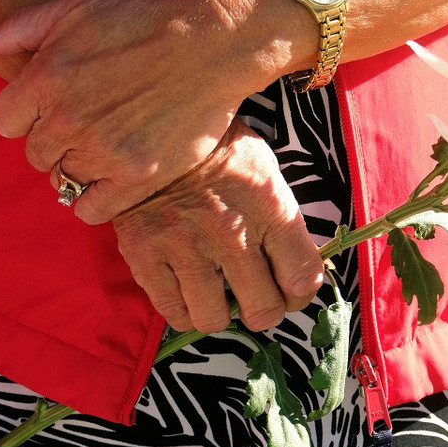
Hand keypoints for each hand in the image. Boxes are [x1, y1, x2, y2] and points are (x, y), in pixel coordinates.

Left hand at [0, 0, 270, 224]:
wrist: (210, 45)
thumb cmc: (139, 21)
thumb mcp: (73, 8)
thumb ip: (17, 28)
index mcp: (45, 77)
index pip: (5, 122)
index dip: (29, 114)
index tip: (56, 105)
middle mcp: (68, 119)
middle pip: (35, 154)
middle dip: (55, 140)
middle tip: (89, 122)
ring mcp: (102, 151)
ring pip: (62, 180)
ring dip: (79, 166)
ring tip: (108, 142)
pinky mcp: (135, 176)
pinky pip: (89, 210)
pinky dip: (95, 199)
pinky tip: (111, 176)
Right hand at [113, 119, 327, 333]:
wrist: (153, 126)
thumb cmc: (217, 151)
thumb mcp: (264, 173)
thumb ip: (283, 223)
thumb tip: (297, 274)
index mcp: (268, 206)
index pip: (303, 278)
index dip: (299, 295)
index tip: (289, 291)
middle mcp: (229, 230)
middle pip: (263, 310)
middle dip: (262, 308)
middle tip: (251, 295)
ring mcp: (183, 245)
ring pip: (213, 320)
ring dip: (218, 311)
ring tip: (214, 289)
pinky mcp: (144, 254)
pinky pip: (172, 312)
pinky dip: (182, 308)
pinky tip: (185, 287)